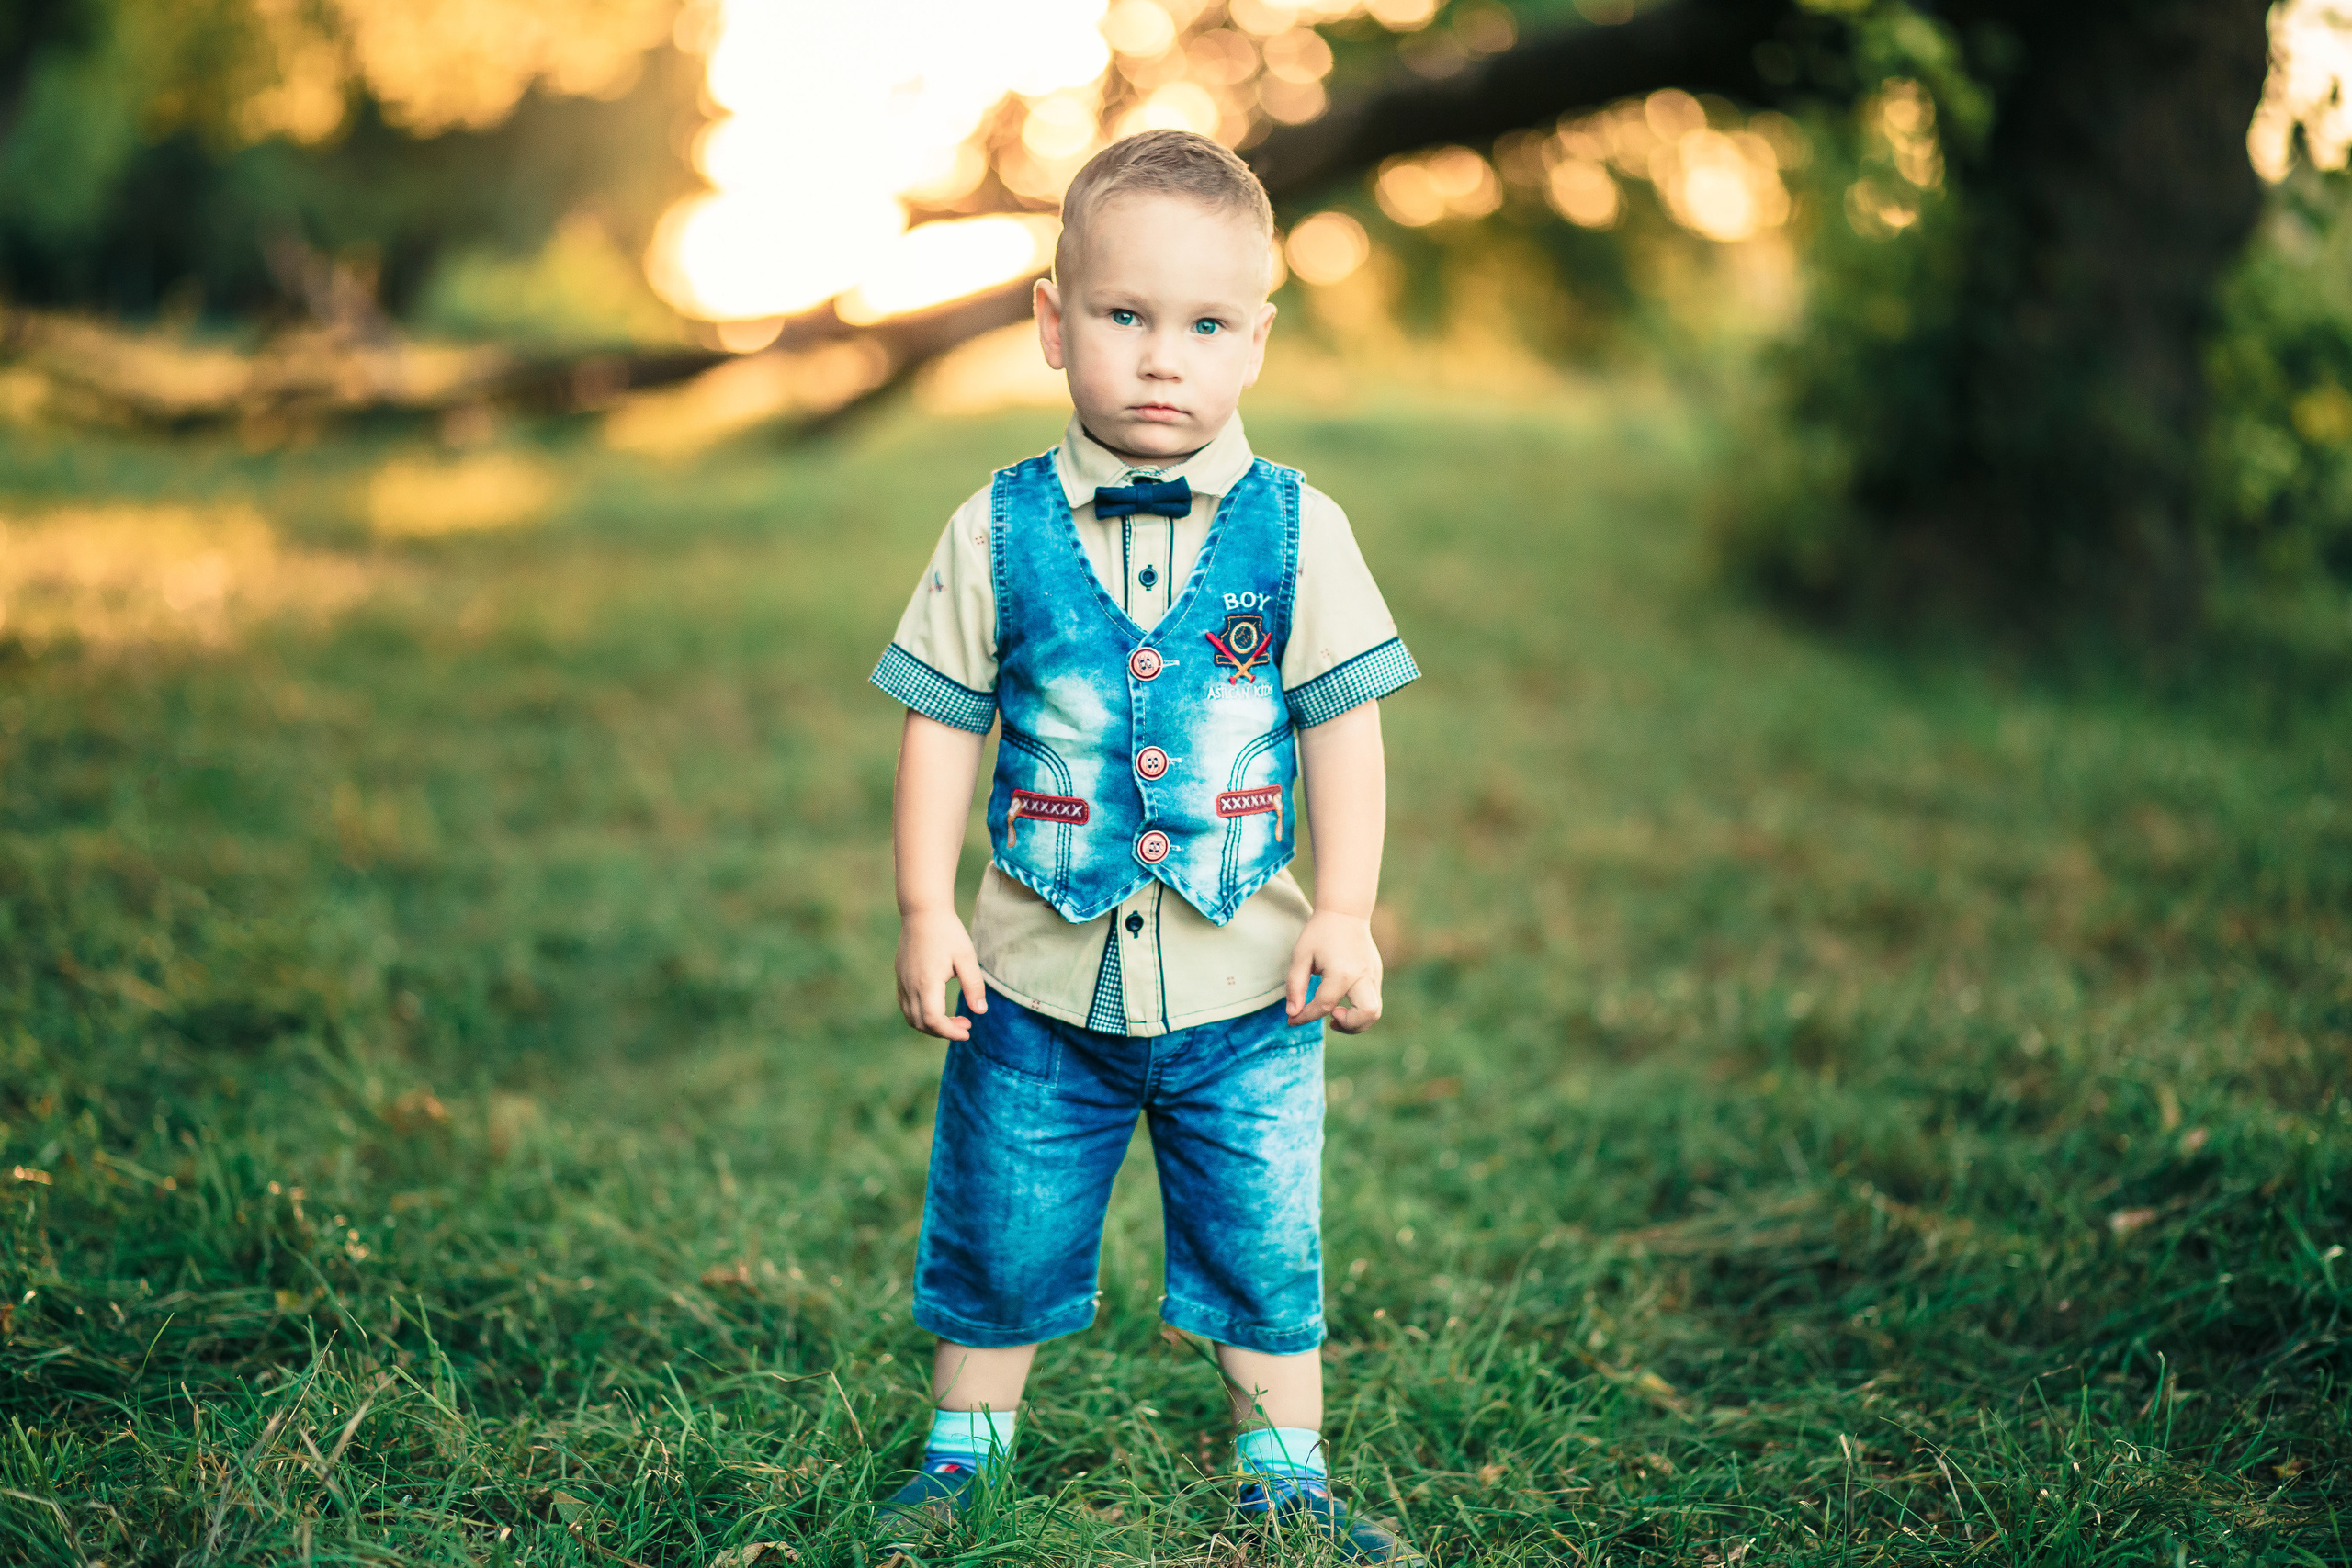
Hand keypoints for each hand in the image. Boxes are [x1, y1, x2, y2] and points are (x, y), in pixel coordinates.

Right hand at [897, 907, 988, 1039]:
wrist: (922, 911)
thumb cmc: (948, 932)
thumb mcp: (967, 957)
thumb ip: (974, 986)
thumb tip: (980, 1012)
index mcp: (927, 983)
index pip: (934, 1020)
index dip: (950, 1032)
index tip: (968, 1031)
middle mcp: (910, 986)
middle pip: (921, 1023)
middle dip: (944, 1031)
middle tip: (965, 1025)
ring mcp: (902, 981)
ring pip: (911, 1017)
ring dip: (931, 1025)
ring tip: (953, 1019)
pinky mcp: (900, 976)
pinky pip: (905, 1005)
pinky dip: (920, 1014)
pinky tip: (936, 1007)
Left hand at [1284, 910, 1382, 1033]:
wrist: (1345, 911)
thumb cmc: (1319, 932)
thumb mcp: (1300, 956)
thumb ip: (1295, 986)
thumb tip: (1293, 1014)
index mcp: (1342, 972)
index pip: (1324, 1006)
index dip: (1305, 1017)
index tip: (1292, 1019)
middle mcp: (1363, 976)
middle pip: (1367, 1015)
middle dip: (1348, 1026)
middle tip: (1331, 1019)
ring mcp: (1373, 976)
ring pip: (1375, 1012)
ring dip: (1356, 1022)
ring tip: (1335, 1014)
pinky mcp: (1376, 975)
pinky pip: (1372, 1001)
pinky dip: (1358, 1010)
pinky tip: (1341, 1001)